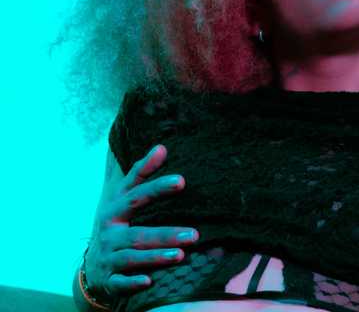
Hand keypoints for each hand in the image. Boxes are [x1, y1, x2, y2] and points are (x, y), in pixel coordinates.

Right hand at [84, 144, 199, 298]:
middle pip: (138, 231)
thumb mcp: (124, 200)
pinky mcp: (109, 278)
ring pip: (133, 257)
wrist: (92, 268)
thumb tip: (162, 146)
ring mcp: (109, 256)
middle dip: (165, 232)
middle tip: (195, 233)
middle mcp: (110, 231)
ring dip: (156, 256)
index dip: (156, 186)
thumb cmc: (117, 225)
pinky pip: (120, 282)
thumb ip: (142, 174)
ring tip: (181, 255)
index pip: (136, 194)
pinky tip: (149, 281)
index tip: (182, 180)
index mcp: (115, 208)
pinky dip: (133, 282)